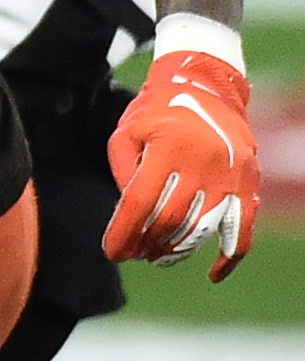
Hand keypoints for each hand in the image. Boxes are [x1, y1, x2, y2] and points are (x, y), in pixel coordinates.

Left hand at [106, 49, 258, 279]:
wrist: (206, 86)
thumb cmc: (157, 112)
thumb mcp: (127, 134)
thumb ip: (125, 174)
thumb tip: (128, 218)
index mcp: (168, 149)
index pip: (140, 205)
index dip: (123, 234)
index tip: (112, 253)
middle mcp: (203, 163)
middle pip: (170, 221)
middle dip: (146, 244)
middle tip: (133, 253)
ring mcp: (230, 175)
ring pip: (202, 229)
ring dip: (177, 250)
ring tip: (157, 256)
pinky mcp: (248, 182)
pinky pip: (243, 227)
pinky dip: (231, 255)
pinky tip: (214, 274)